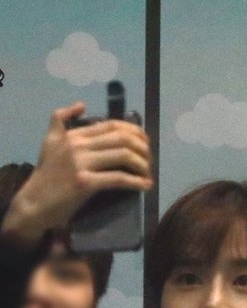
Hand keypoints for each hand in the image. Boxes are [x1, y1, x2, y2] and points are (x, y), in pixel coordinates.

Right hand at [2, 102, 151, 244]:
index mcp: (74, 135)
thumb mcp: (49, 141)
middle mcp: (78, 144)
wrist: (34, 203)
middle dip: (142, 147)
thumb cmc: (46, 175)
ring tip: (148, 173)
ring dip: (142, 164)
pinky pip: (117, 178)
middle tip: (150, 159)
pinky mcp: (85, 182)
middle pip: (121, 138)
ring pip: (122, 155)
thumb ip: (61, 120)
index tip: (146, 141)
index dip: (134, 131)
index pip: (111, 125)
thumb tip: (80, 104)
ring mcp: (81, 163)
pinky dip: (136, 182)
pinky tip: (146, 185)